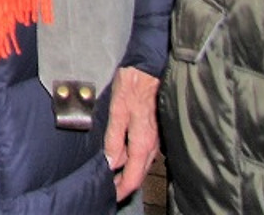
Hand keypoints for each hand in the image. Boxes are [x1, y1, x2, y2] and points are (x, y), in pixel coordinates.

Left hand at [104, 66, 161, 201]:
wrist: (148, 69)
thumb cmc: (132, 86)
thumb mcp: (117, 112)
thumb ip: (114, 139)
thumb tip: (111, 162)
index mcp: (143, 142)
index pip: (134, 177)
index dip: (122, 189)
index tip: (111, 195)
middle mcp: (152, 144)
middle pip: (139, 173)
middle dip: (124, 183)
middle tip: (109, 187)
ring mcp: (154, 138)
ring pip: (141, 162)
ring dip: (128, 170)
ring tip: (112, 174)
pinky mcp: (153, 130)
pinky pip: (142, 151)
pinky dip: (132, 158)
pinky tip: (121, 154)